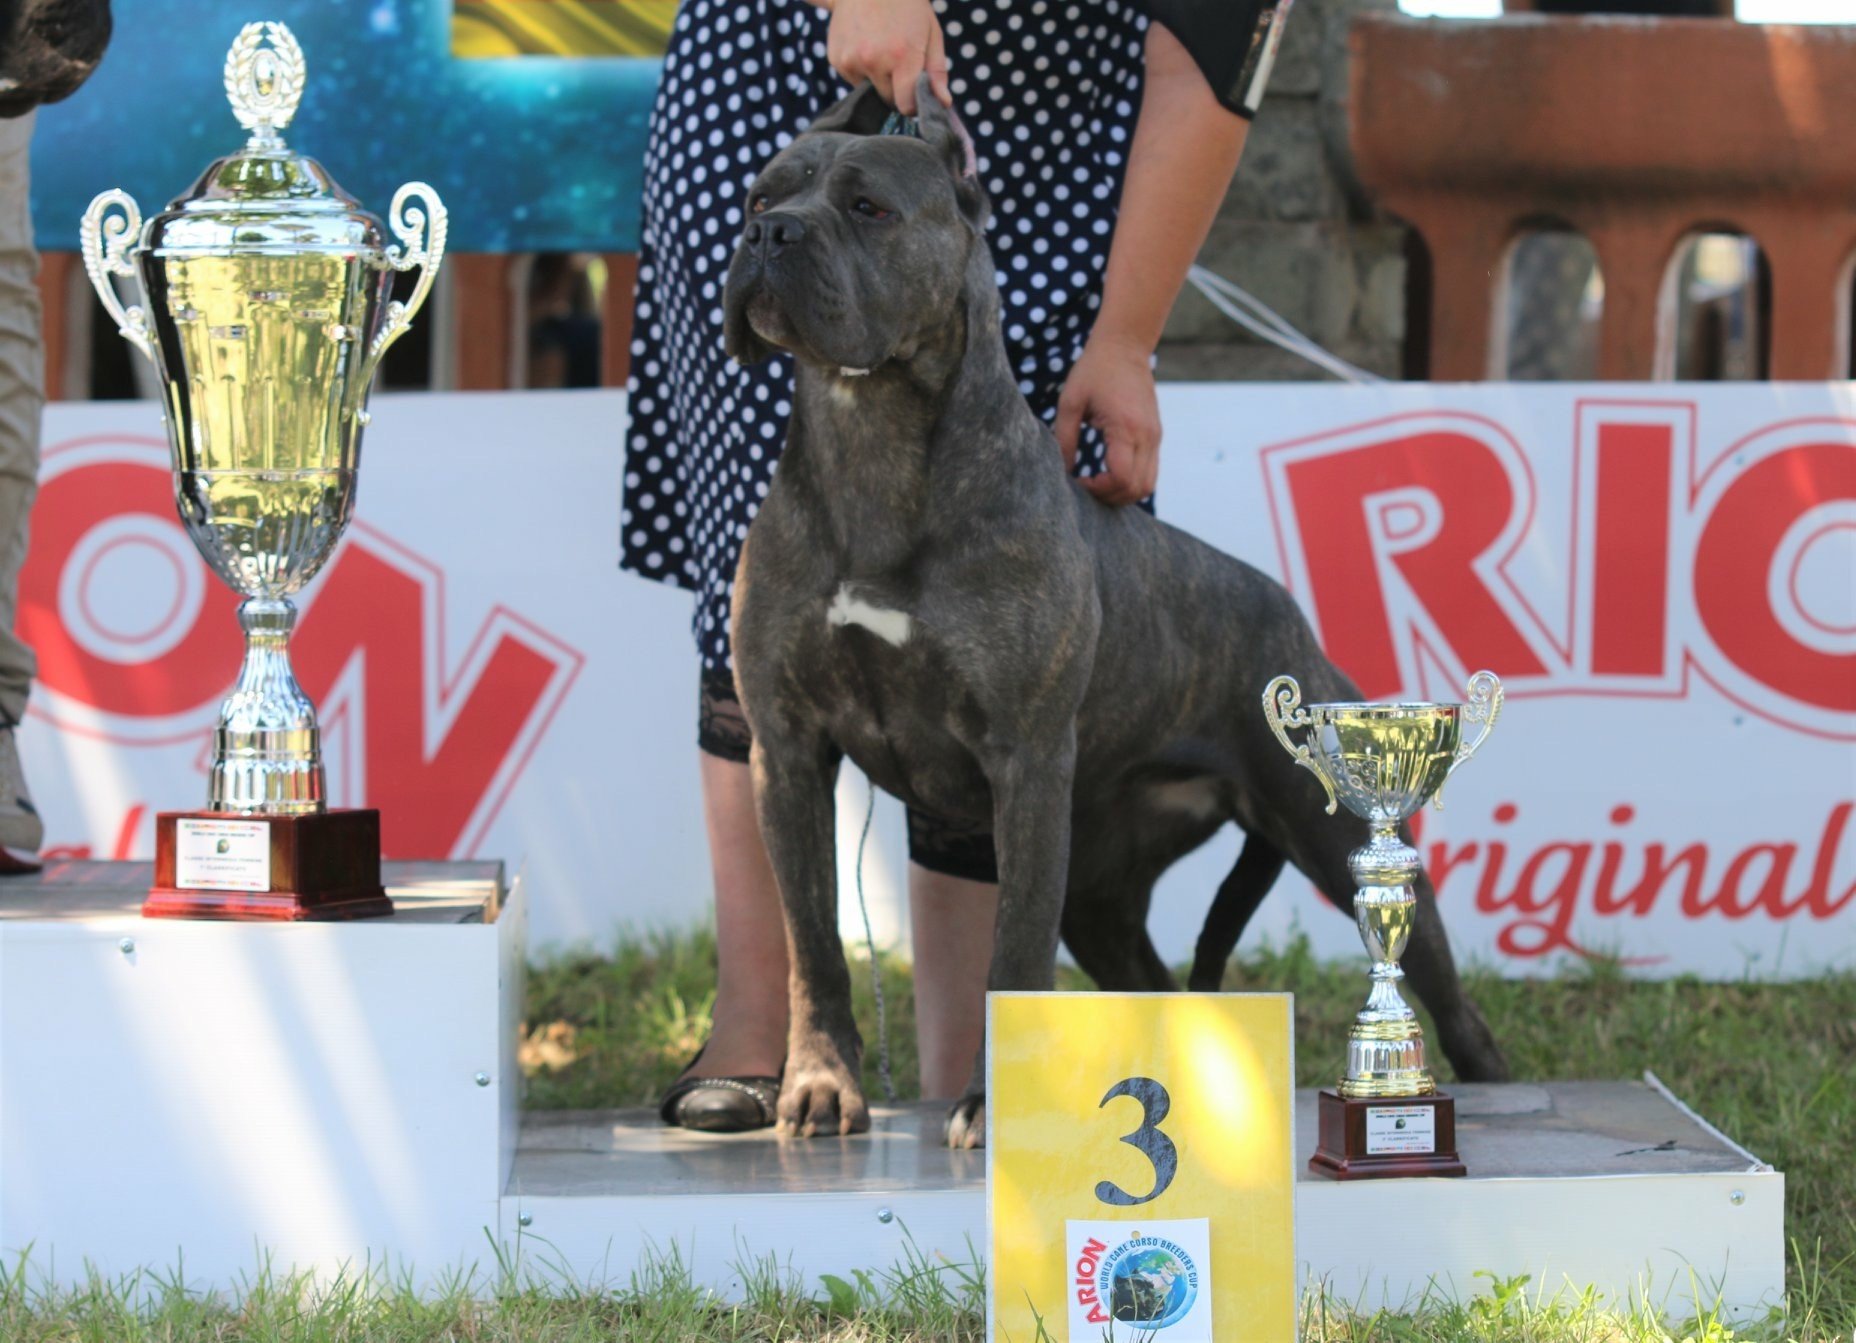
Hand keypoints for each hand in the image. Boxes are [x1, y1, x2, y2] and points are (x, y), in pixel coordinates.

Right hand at [823, 0, 949, 115]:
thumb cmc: (907, 7)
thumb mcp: (931, 33)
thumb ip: (937, 72)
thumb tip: (943, 103)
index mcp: (902, 56)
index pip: (906, 105)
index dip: (913, 104)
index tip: (916, 95)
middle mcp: (874, 61)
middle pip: (888, 100)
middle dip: (896, 89)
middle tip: (899, 63)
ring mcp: (852, 60)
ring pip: (869, 91)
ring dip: (877, 80)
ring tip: (881, 49)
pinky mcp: (837, 59)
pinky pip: (853, 79)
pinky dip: (861, 70)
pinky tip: (865, 45)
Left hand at [1054, 338, 1161, 505]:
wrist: (1125, 346)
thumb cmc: (1093, 370)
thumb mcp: (1070, 403)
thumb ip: (1065, 439)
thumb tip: (1062, 472)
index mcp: (1126, 427)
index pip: (1121, 477)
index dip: (1098, 489)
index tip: (1078, 481)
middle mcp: (1147, 435)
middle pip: (1137, 488)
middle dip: (1110, 497)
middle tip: (1085, 487)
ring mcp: (1155, 437)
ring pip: (1147, 485)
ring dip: (1122, 493)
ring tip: (1097, 484)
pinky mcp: (1155, 435)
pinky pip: (1149, 472)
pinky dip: (1131, 481)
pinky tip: (1107, 473)